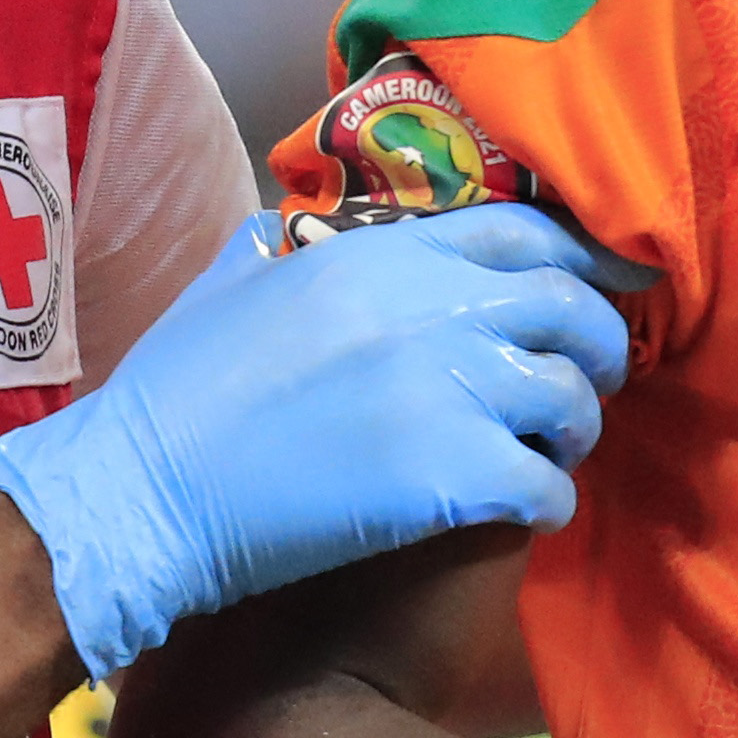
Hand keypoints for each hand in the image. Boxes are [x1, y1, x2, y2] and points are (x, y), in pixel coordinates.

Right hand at [0, 209, 641, 676]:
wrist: (138, 493)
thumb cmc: (169, 397)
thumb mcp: (222, 286)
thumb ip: (270, 246)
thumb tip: (284, 223)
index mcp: (374, 256)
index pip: (518, 232)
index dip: (576, 260)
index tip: (599, 289)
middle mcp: (424, 308)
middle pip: (567, 307)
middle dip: (599, 346)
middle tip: (590, 383)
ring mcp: (442, 388)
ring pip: (570, 398)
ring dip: (575, 431)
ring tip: (551, 455)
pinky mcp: (446, 474)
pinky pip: (545, 485)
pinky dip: (549, 503)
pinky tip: (526, 514)